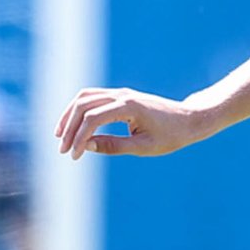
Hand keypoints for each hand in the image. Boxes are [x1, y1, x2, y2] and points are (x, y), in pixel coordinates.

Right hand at [57, 88, 207, 159]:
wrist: (188, 119)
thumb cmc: (170, 136)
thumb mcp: (143, 147)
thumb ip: (114, 146)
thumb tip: (86, 146)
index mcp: (128, 106)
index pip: (93, 119)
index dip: (79, 138)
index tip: (74, 156)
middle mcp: (121, 95)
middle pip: (83, 105)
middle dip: (69, 127)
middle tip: (63, 150)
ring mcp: (120, 93)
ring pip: (84, 98)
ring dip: (69, 115)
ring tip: (61, 136)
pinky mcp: (120, 96)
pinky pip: (92, 98)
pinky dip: (79, 110)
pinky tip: (74, 126)